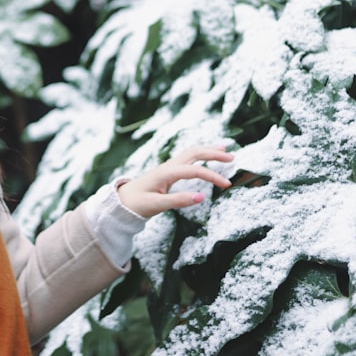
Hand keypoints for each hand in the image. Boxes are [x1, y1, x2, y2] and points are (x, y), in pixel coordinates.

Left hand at [116, 145, 234, 217]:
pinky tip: (208, 156)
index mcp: (166, 173)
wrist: (122, 200)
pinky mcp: (169, 171)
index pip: (194, 170)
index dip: (212, 176)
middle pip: (194, 152)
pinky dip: (201, 155)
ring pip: (191, 153)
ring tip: (225, 151)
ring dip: (208, 150)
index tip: (227, 185)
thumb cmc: (137, 204)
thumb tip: (201, 197)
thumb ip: (178, 201)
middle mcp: (168, 166)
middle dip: (213, 153)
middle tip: (232, 157)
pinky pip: (187, 158)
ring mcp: (168, 167)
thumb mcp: (156, 205)